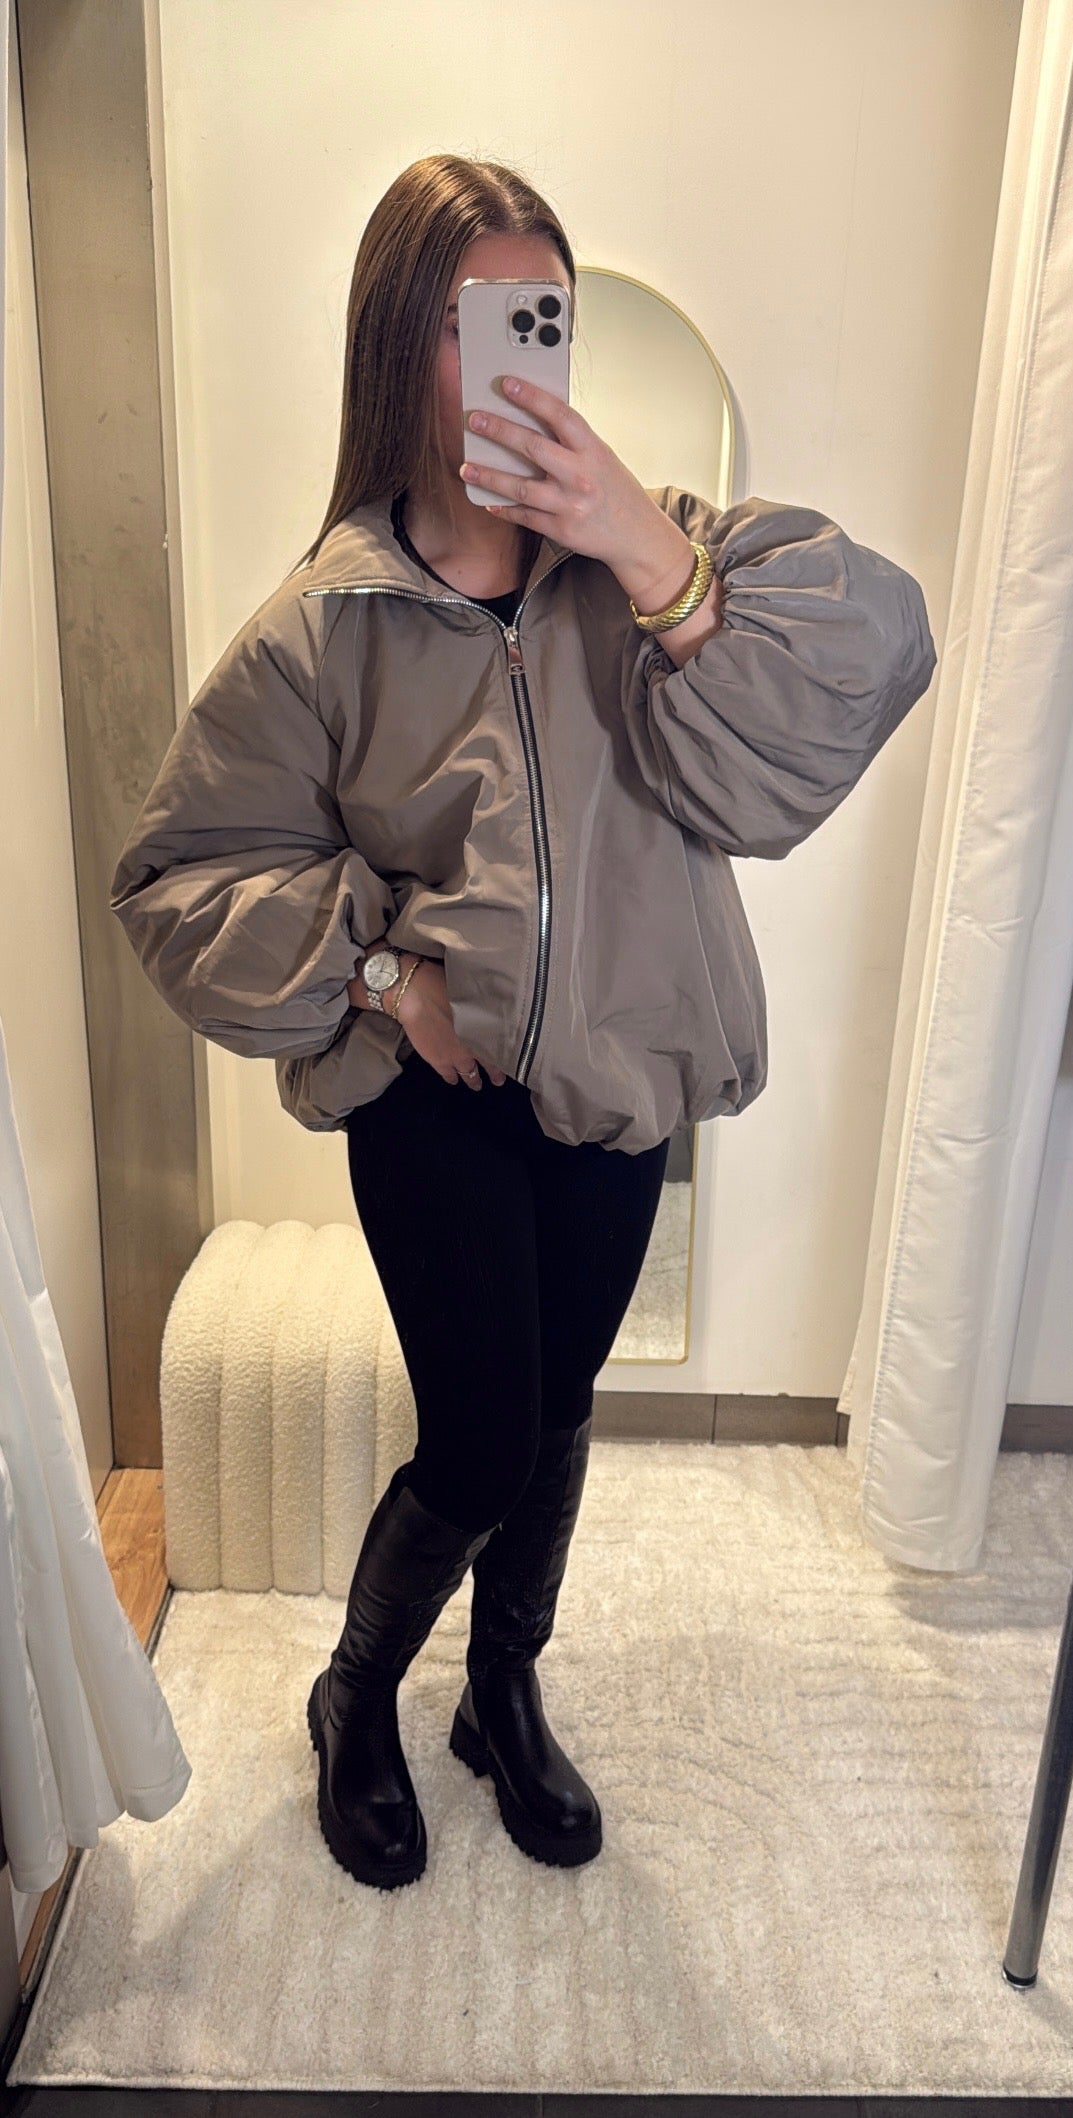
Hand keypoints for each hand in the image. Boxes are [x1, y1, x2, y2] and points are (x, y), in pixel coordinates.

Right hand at [394, 960, 505, 1090]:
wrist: (416, 997)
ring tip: (476, 1084)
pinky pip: (448, 1075)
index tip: (511, 1063)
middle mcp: (473, 1047)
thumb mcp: (472, 996)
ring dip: (473, 1080)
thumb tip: (491, 1011)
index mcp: (484, 1030)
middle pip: (487, 1065)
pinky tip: (453, 1079)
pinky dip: (452, 1078)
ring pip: (468, 1074)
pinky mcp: (437, 1060)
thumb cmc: (444, 987)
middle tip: (498, 1081)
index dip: (505, 1057)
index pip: (500, 1049)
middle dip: (494, 1074)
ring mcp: (455, 1057)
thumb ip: (482, 1010)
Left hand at [459, 372, 695, 603]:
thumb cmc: (616, 491)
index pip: (560, 416)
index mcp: (593, 450)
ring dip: (490, 476)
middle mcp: (581, 476)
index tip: (507, 383)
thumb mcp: (602, 458)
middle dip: (500, 431)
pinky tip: (487, 500)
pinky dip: (504, 509)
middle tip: (474, 420)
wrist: (637, 536)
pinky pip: (525, 516)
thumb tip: (534, 418)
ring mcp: (569, 504)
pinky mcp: (561, 529)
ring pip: (521, 487)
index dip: (532, 397)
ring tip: (466, 467)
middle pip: (534, 448)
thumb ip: (573, 442)